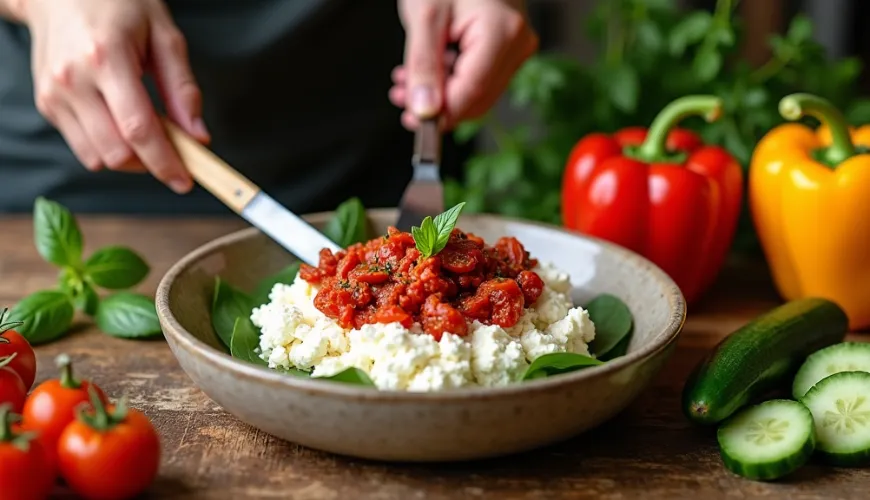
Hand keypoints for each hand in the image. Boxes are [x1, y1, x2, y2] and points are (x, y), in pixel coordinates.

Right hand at [23, 0, 207, 192]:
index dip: (165, 162)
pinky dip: (108, 147)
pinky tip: (120, 123)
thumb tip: (198, 136)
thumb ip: (182, 88)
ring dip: (130, 159)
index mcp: (107, 58)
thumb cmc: (118, 5)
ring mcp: (54, 94)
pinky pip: (83, 147)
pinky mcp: (46, 104)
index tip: (185, 181)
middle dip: (151, 163)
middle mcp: (73, 80)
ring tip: (147, 133)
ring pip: (97, 158)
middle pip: (117, 152)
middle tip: (175, 151)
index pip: (139, 129)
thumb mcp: (164, 35)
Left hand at [391, 0, 537, 129]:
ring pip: (477, 91)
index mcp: (502, 33)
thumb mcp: (424, 15)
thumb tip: (424, 110)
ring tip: (407, 82)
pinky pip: (480, 75)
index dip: (443, 115)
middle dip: (438, 105)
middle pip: (477, 97)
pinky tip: (428, 71)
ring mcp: (516, 45)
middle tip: (402, 100)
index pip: (473, 93)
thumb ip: (422, 66)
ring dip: (441, 94)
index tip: (413, 122)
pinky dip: (451, 79)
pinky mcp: (508, 46)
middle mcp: (517, 43)